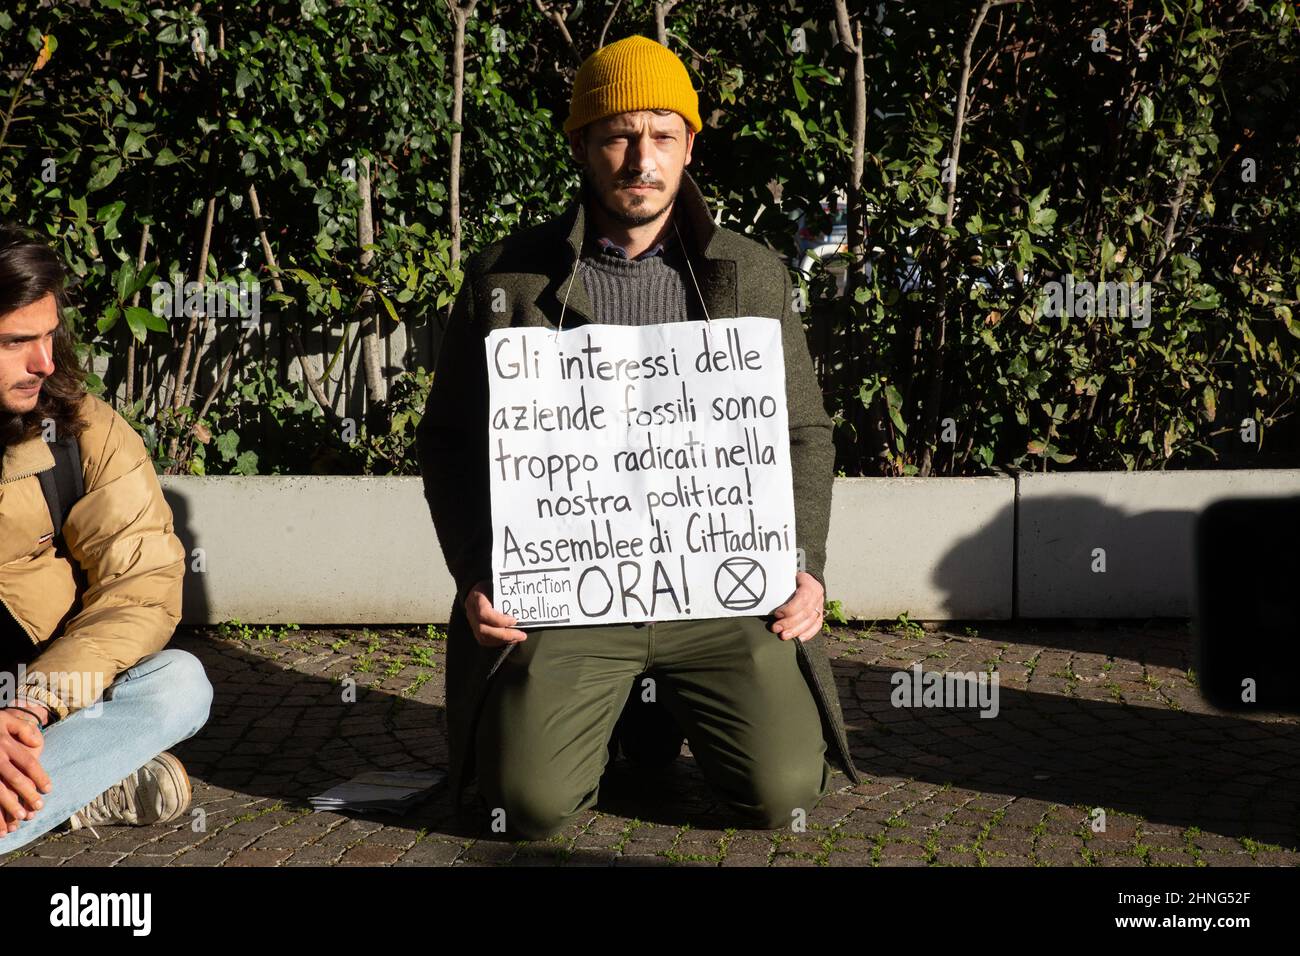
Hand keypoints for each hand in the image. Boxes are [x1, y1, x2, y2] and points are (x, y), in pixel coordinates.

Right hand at [0, 710, 51, 833]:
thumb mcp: (6, 720)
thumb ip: (23, 729)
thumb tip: (37, 743)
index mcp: (6, 745)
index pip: (28, 763)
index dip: (40, 777)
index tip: (48, 790)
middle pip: (15, 779)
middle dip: (27, 795)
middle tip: (38, 807)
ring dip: (9, 806)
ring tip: (21, 818)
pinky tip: (0, 821)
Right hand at [464, 579, 527, 647]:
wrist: (475, 590)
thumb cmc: (489, 586)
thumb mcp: (496, 584)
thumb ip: (506, 592)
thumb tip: (524, 598)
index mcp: (476, 598)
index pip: (484, 613)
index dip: (499, 620)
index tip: (514, 620)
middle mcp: (471, 612)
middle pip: (483, 629)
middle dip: (504, 634)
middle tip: (521, 635)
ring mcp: (471, 622)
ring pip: (483, 637)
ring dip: (503, 640)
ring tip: (518, 637)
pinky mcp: (475, 629)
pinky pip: (484, 640)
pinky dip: (499, 642)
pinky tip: (511, 639)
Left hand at [769, 571, 825, 642]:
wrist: (805, 581)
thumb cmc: (791, 580)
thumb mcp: (787, 579)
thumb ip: (781, 587)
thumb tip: (766, 600)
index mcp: (810, 584)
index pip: (803, 598)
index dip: (790, 608)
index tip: (776, 614)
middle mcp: (818, 596)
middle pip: (805, 613)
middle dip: (789, 623)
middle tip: (776, 628)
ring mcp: (820, 606)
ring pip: (810, 621)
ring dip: (796, 631)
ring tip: (783, 636)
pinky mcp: (820, 615)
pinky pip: (816, 626)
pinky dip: (807, 634)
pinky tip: (798, 639)